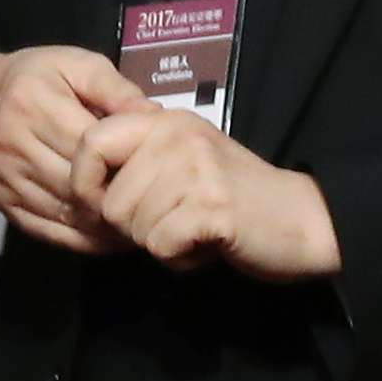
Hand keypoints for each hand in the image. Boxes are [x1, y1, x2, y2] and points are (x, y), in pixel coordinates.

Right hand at [0, 46, 150, 252]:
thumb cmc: (37, 80)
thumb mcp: (77, 65)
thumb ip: (116, 88)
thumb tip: (154, 116)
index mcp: (32, 103)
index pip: (88, 145)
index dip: (125, 161)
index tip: (156, 170)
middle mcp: (11, 142)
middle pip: (76, 184)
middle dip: (117, 196)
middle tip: (153, 203)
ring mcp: (3, 176)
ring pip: (64, 213)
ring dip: (103, 225)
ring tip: (138, 223)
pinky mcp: (0, 201)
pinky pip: (46, 230)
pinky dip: (80, 240)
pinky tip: (107, 237)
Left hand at [68, 108, 342, 279]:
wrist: (303, 220)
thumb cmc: (234, 199)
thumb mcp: (183, 163)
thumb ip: (136, 164)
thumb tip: (78, 190)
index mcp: (165, 121)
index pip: (91, 142)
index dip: (83, 183)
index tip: (102, 207)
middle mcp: (178, 136)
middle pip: (109, 201)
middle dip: (133, 227)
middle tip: (174, 223)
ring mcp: (197, 169)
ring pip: (133, 227)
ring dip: (159, 243)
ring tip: (195, 231)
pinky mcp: (212, 207)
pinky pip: (161, 246)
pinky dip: (179, 259)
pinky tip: (207, 246)